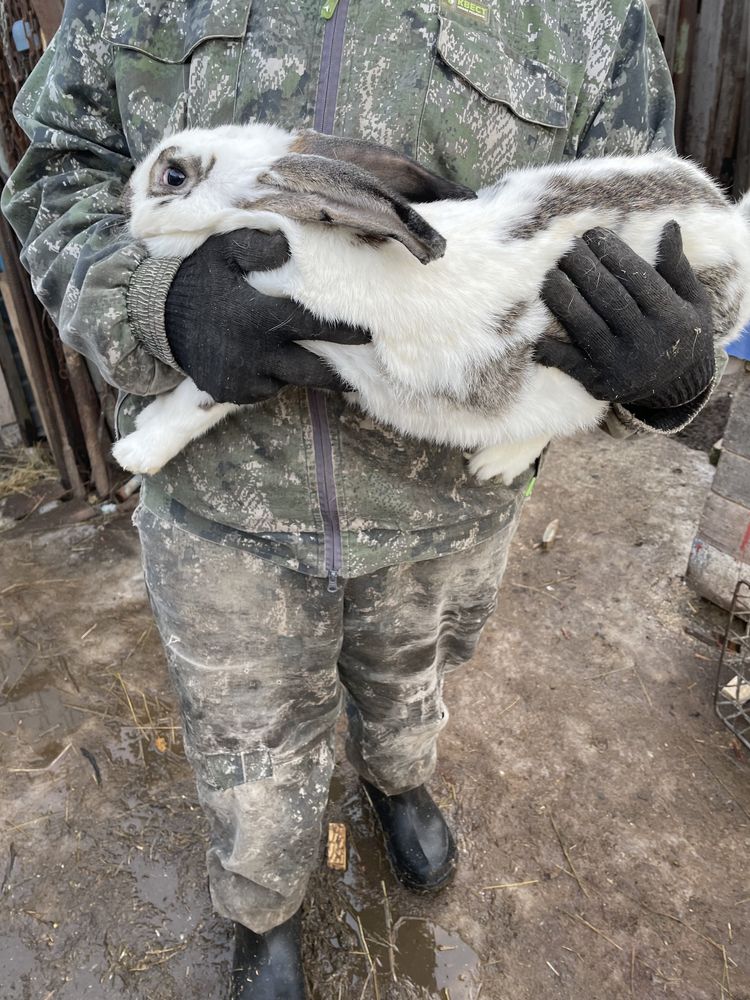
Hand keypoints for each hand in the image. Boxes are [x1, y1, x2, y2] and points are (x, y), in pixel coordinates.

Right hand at [165, 229, 369, 403]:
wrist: (152, 318)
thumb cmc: (195, 279)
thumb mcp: (222, 251)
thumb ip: (257, 244)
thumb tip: (292, 245)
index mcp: (255, 317)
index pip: (313, 326)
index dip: (345, 330)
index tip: (369, 332)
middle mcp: (253, 355)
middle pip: (312, 372)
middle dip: (339, 373)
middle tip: (363, 368)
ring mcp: (242, 379)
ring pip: (290, 381)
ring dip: (306, 371)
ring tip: (326, 364)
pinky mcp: (232, 393)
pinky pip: (266, 389)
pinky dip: (274, 377)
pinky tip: (273, 360)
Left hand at [536, 222, 714, 412]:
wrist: (679, 388)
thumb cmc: (681, 332)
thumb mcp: (692, 300)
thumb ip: (677, 266)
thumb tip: (668, 225)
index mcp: (671, 317)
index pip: (638, 278)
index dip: (613, 253)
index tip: (593, 233)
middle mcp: (646, 342)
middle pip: (607, 297)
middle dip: (583, 268)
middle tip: (565, 246)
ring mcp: (620, 364)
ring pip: (584, 325)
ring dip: (561, 296)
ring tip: (546, 273)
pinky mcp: (599, 383)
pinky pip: (570, 363)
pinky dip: (550, 348)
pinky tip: (534, 328)